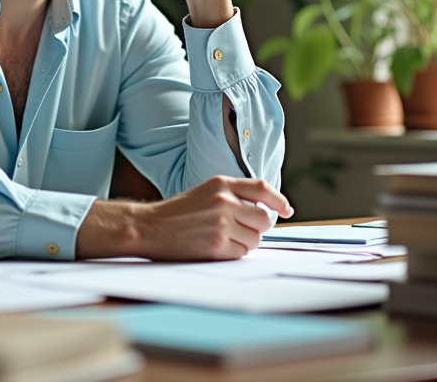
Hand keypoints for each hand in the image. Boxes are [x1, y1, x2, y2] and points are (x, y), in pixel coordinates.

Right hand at [76, 176, 293, 260]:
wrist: (148, 226)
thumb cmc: (177, 212)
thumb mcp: (205, 192)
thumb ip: (232, 196)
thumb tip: (265, 209)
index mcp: (221, 184)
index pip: (262, 188)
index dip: (279, 200)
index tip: (287, 209)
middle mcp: (224, 201)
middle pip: (264, 219)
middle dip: (257, 228)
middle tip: (240, 230)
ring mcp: (221, 223)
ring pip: (255, 239)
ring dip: (244, 243)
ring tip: (222, 238)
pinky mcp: (216, 245)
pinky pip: (241, 253)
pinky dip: (233, 254)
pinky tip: (215, 247)